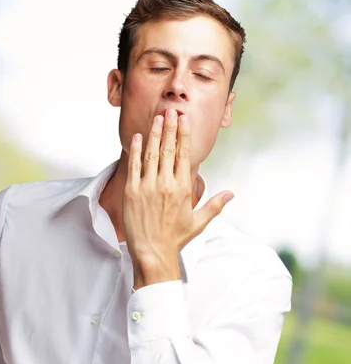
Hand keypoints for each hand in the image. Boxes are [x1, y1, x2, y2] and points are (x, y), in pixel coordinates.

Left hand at [123, 109, 233, 288]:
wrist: (152, 253)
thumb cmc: (175, 239)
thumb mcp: (199, 222)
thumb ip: (215, 205)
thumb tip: (231, 193)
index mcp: (183, 189)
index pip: (185, 155)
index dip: (184, 134)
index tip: (184, 119)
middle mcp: (166, 184)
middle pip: (169, 149)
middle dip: (171, 128)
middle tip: (171, 110)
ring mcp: (147, 187)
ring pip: (151, 154)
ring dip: (155, 134)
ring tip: (157, 118)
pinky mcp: (131, 192)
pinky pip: (133, 166)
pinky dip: (135, 150)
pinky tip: (137, 137)